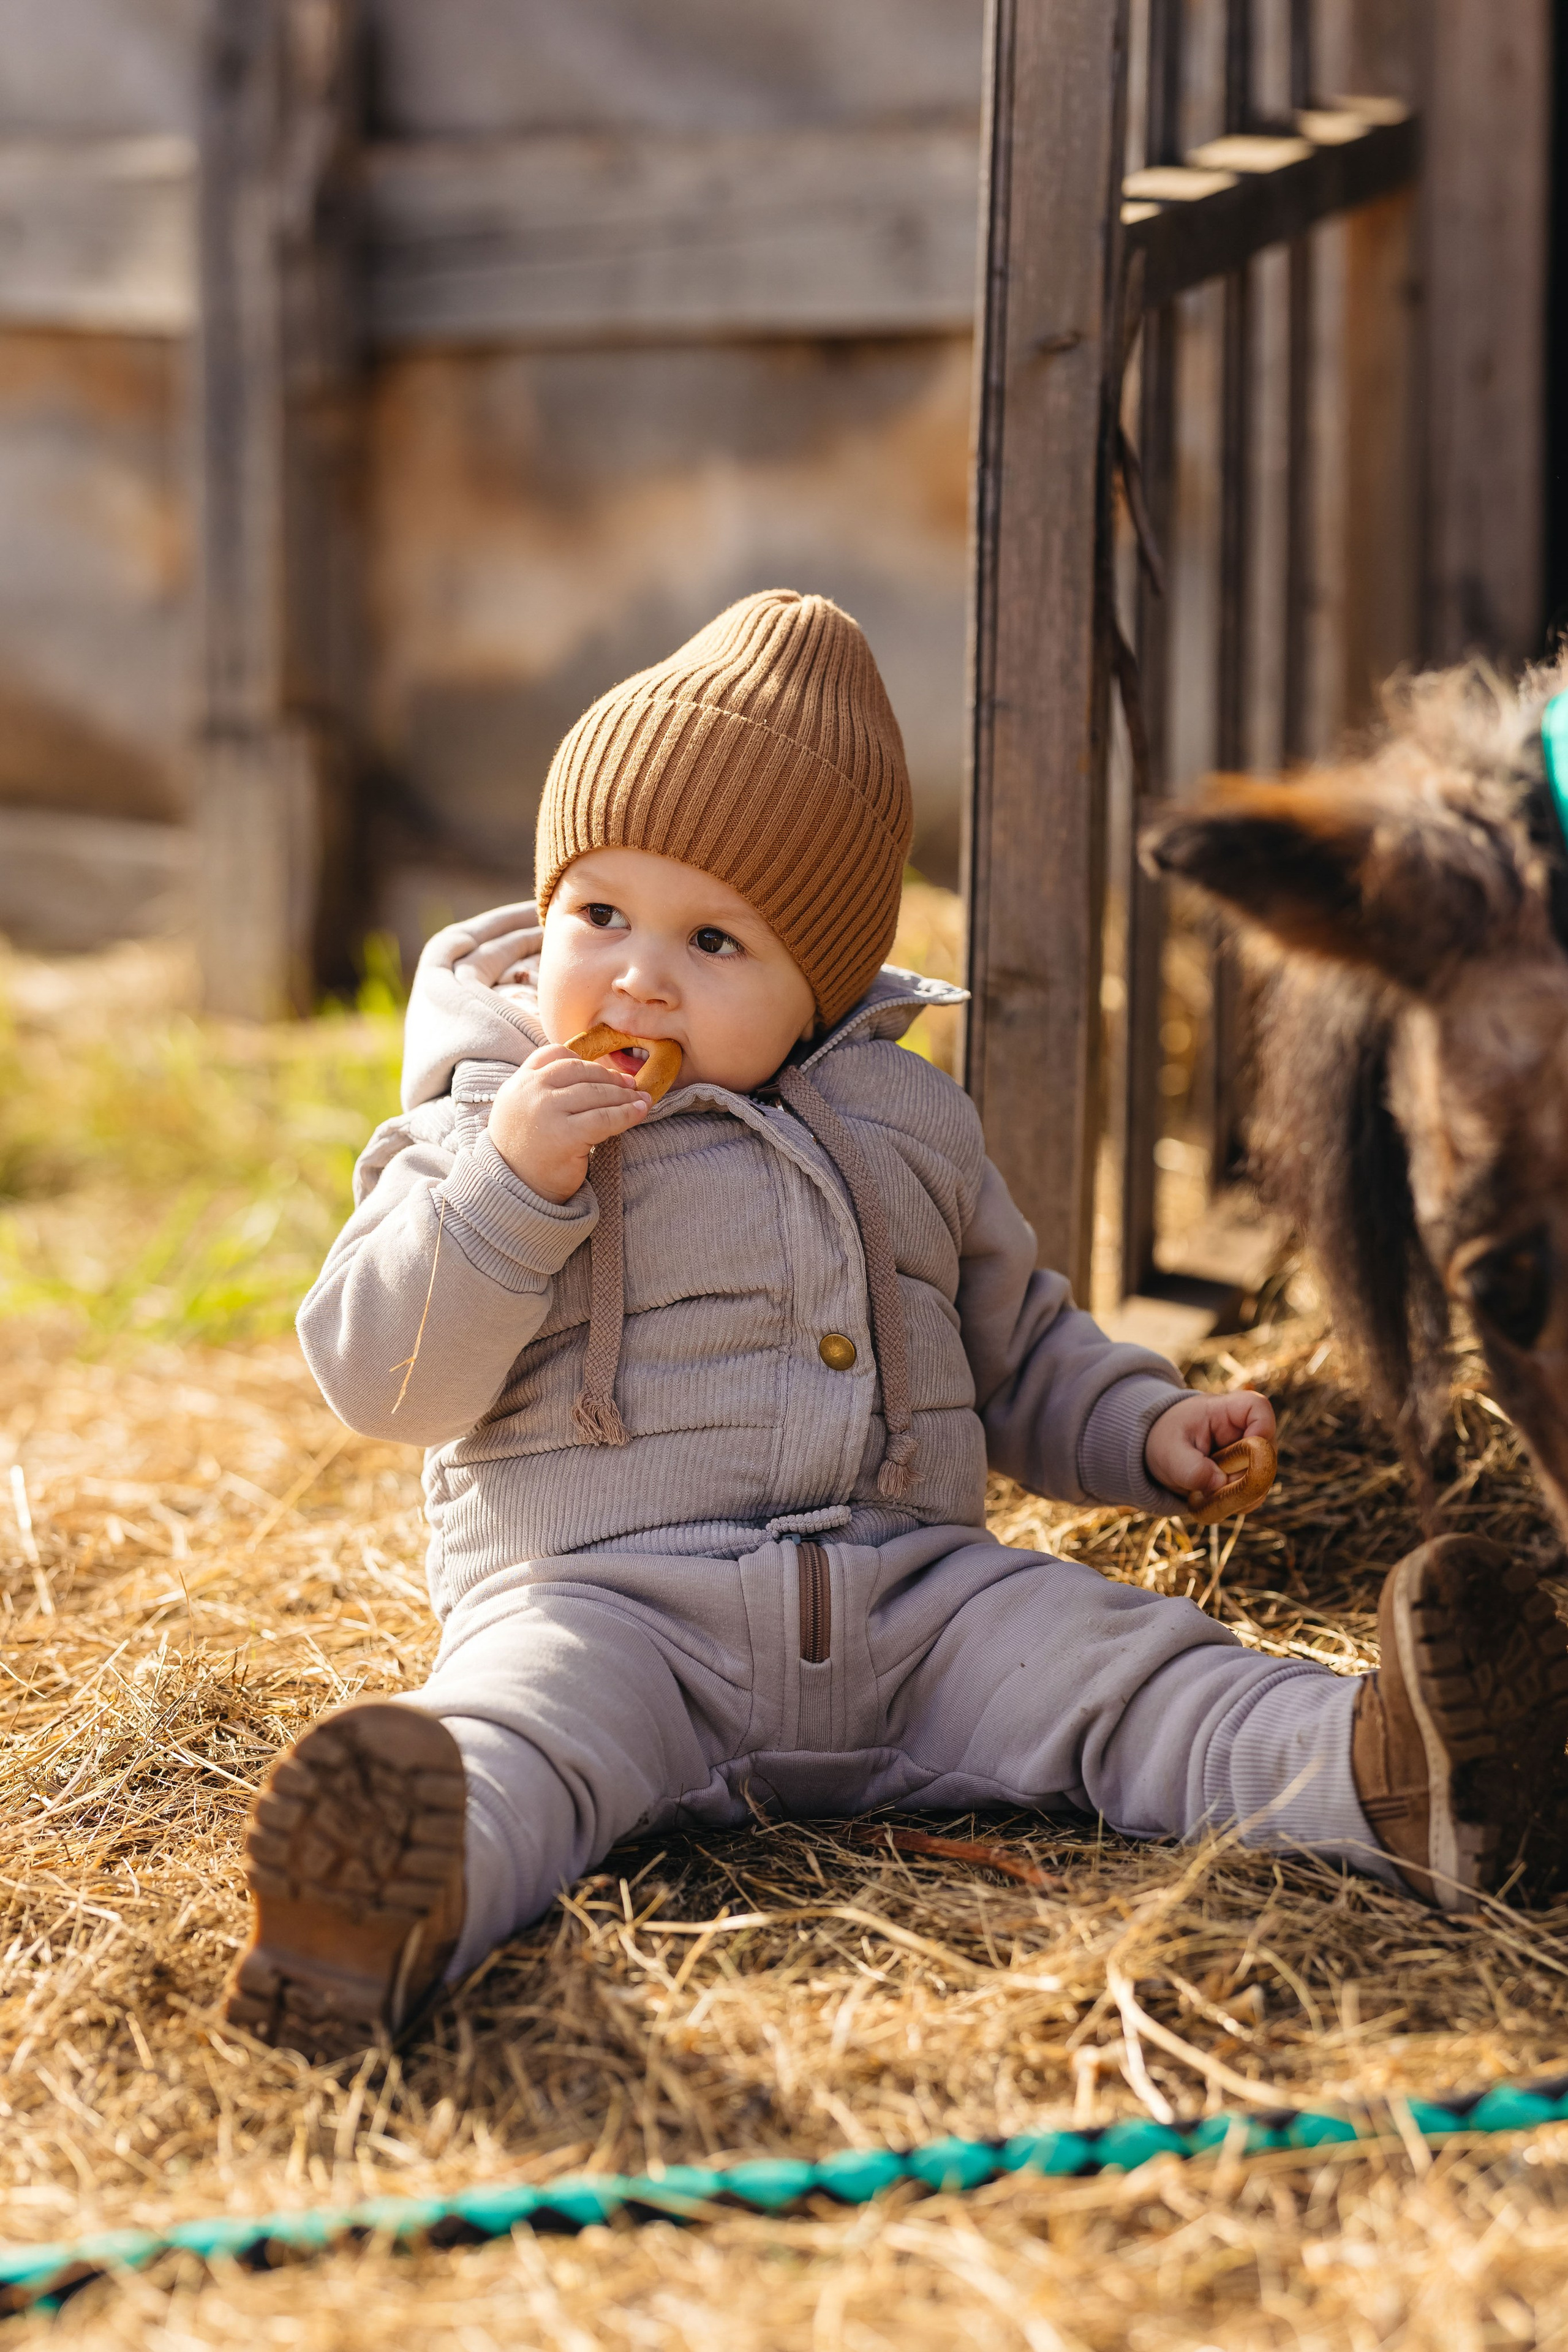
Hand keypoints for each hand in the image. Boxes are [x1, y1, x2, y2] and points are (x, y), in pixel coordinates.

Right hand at [487, 1043, 648, 1202]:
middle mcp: (530, 1092)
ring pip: (596, 1093)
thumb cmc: (526, 1153)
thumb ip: (542, 1090)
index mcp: (518, 1084)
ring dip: (624, 1095)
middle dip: (609, 1077)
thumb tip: (591, 1075)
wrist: (516, 1190)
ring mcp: (546, 1111)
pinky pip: (605, 1118)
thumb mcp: (522, 1112)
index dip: (582, 1059)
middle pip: (580, 1071)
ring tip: (640, 1098)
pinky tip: (639, 1112)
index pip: (552, 1054)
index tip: (602, 1071)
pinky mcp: (566, 1135)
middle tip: (631, 1084)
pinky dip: (627, 1114)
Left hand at [1144, 1387, 1275, 1498]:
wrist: (1159, 1453)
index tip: (1244, 1453)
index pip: (1259, 1409)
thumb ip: (1191, 1469)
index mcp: (1227, 1411)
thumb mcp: (1169, 1452)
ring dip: (1236, 1494)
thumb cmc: (1166, 1441)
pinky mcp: (1246, 1478)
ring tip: (1205, 1493)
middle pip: (1266, 1453)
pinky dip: (1233, 1503)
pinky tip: (1210, 1500)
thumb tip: (1220, 1484)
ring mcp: (1250, 1456)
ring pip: (1261, 1480)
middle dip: (1242, 1476)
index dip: (1262, 1430)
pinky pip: (1252, 1496)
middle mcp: (1246, 1432)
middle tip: (1212, 1485)